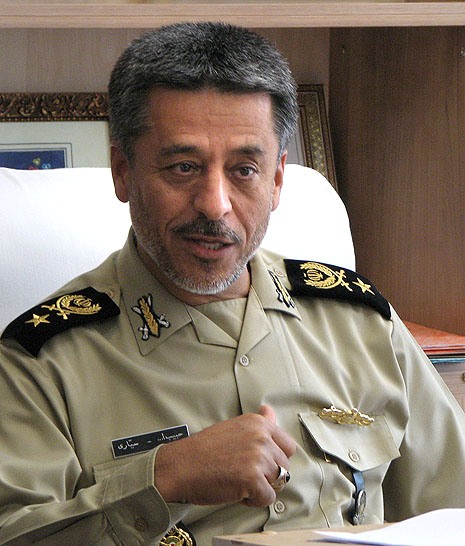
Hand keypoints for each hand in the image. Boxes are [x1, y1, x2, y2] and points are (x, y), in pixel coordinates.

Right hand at [154, 405, 295, 506]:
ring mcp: (258, 457)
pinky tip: (238, 492)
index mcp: (258, 423)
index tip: (260, 463)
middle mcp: (261, 437)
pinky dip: (253, 501)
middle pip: (285, 466)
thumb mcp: (234, 427)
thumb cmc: (204, 449)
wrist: (181, 466)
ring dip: (261, 488)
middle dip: (268, 475)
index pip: (288, 445)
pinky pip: (267, 499)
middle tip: (245, 474)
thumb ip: (258, 422)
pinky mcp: (252, 479)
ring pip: (277, 483)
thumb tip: (269, 412)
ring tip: (240, 482)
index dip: (276, 459)